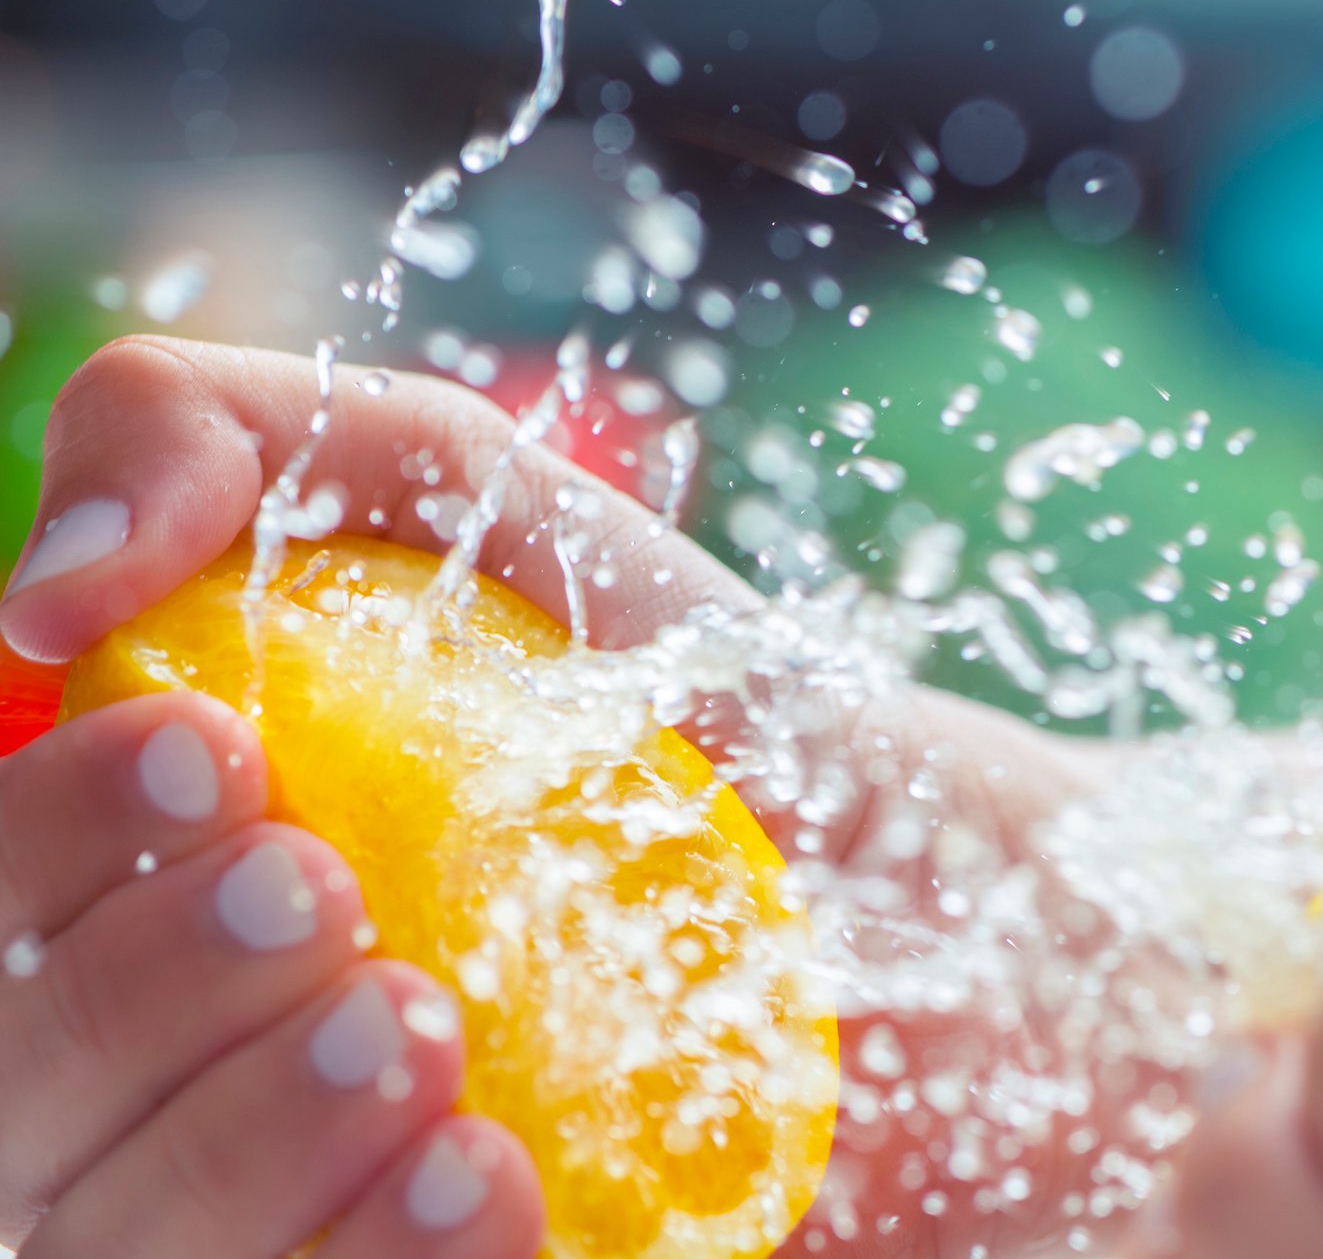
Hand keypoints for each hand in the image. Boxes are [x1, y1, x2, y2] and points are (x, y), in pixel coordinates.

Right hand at [0, 335, 1113, 1257]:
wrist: (928, 914)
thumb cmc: (687, 707)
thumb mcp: (484, 515)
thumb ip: (241, 447)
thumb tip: (41, 586)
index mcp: (154, 875)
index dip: (40, 837)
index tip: (220, 755)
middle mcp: (182, 1059)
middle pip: (17, 1096)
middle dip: (140, 994)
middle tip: (338, 901)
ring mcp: (285, 1199)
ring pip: (115, 1245)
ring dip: (238, 1145)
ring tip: (436, 1036)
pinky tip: (496, 1186)